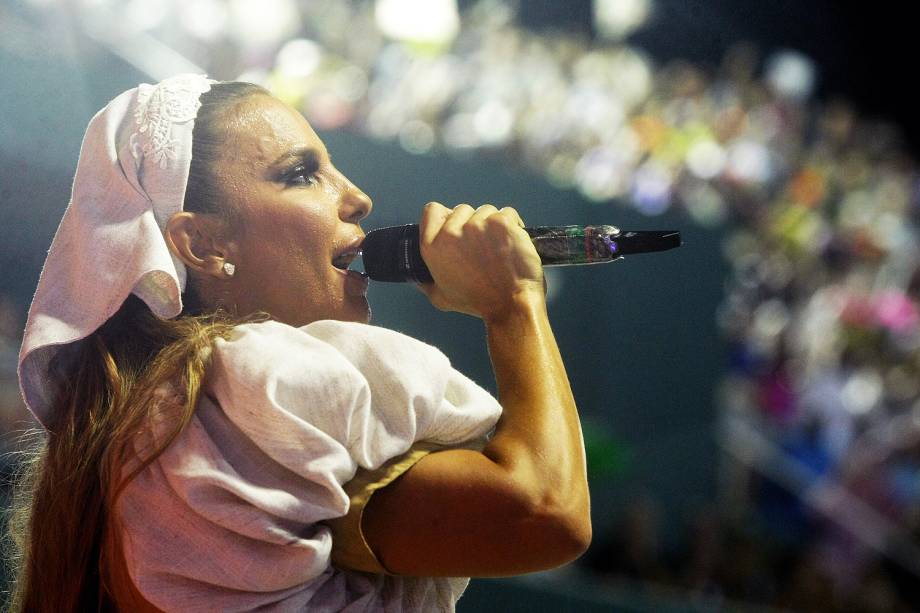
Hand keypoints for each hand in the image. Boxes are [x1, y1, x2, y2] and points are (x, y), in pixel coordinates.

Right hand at [414, 202, 544, 320]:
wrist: (510, 303)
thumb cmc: (478, 302)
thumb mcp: (441, 298)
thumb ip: (426, 284)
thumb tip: (417, 279)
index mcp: (432, 247)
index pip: (432, 210)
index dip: (446, 216)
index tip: (457, 226)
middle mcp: (450, 233)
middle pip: (462, 210)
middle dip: (473, 223)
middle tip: (482, 246)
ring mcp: (476, 225)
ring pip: (485, 210)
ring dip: (492, 224)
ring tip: (499, 248)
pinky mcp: (500, 222)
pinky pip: (506, 212)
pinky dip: (513, 225)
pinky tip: (513, 242)